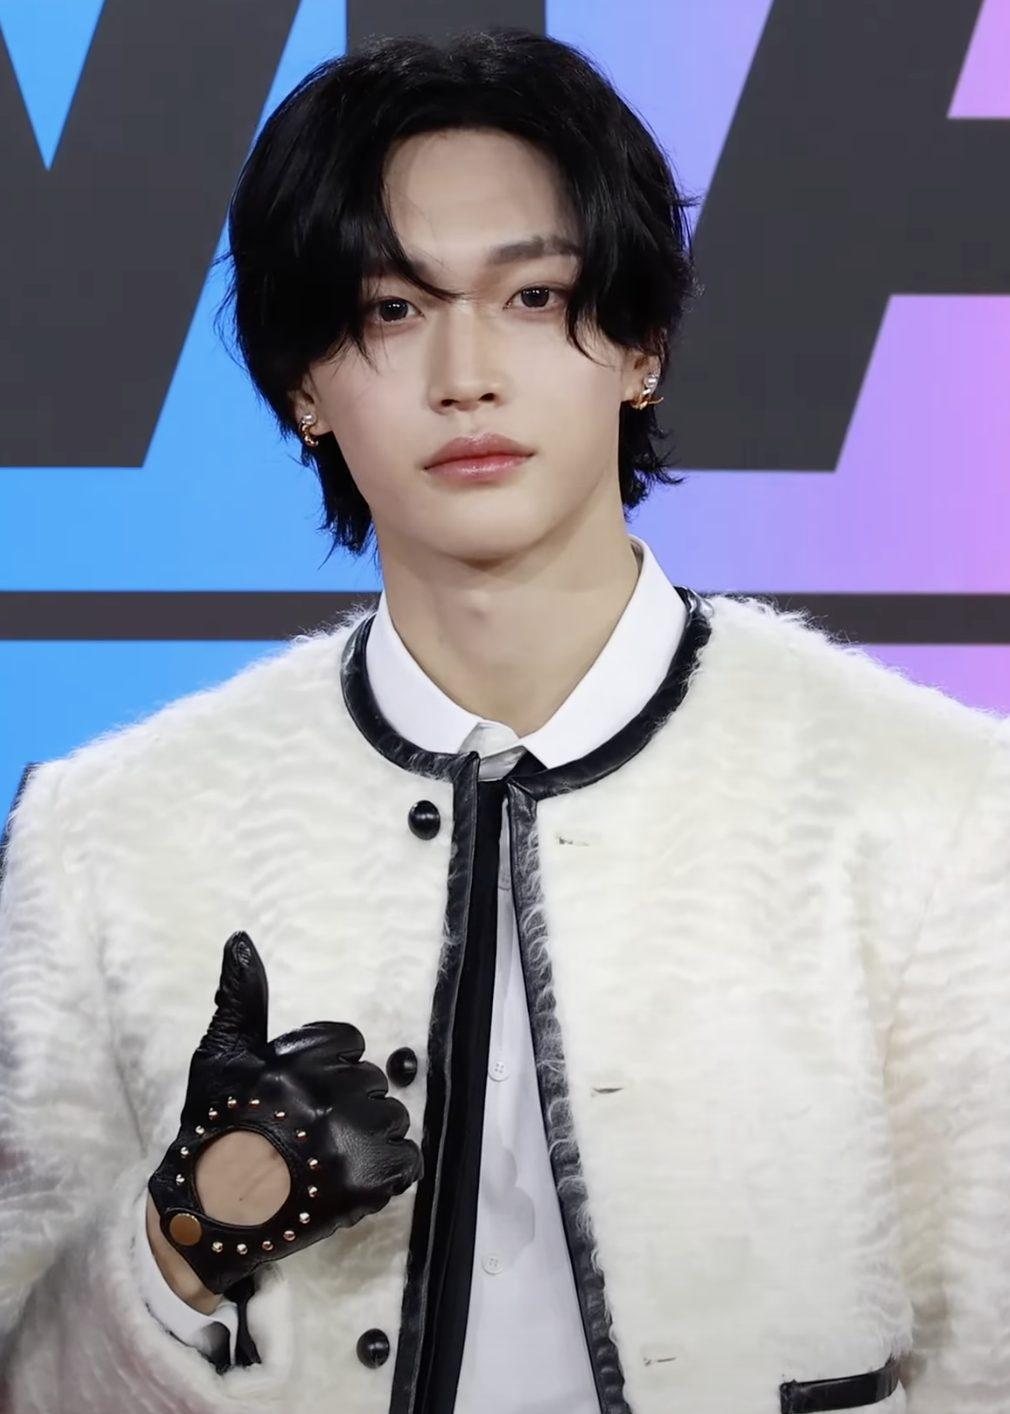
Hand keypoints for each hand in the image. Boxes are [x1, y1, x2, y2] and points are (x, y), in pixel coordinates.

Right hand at [147, 931, 421, 1296]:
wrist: (209, 1215)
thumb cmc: (214, 1130)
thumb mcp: (221, 1056)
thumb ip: (242, 998)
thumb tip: (241, 941)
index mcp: (299, 1059)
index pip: (350, 1043)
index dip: (330, 1068)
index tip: (304, 1095)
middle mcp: (329, 1095)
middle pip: (372, 1082)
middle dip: (349, 1102)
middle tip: (311, 1131)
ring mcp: (350, 1141)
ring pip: (393, 1119)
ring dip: (370, 1136)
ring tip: (329, 1157)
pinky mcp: (367, 1184)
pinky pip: (407, 1161)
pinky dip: (388, 1170)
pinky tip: (352, 1177)